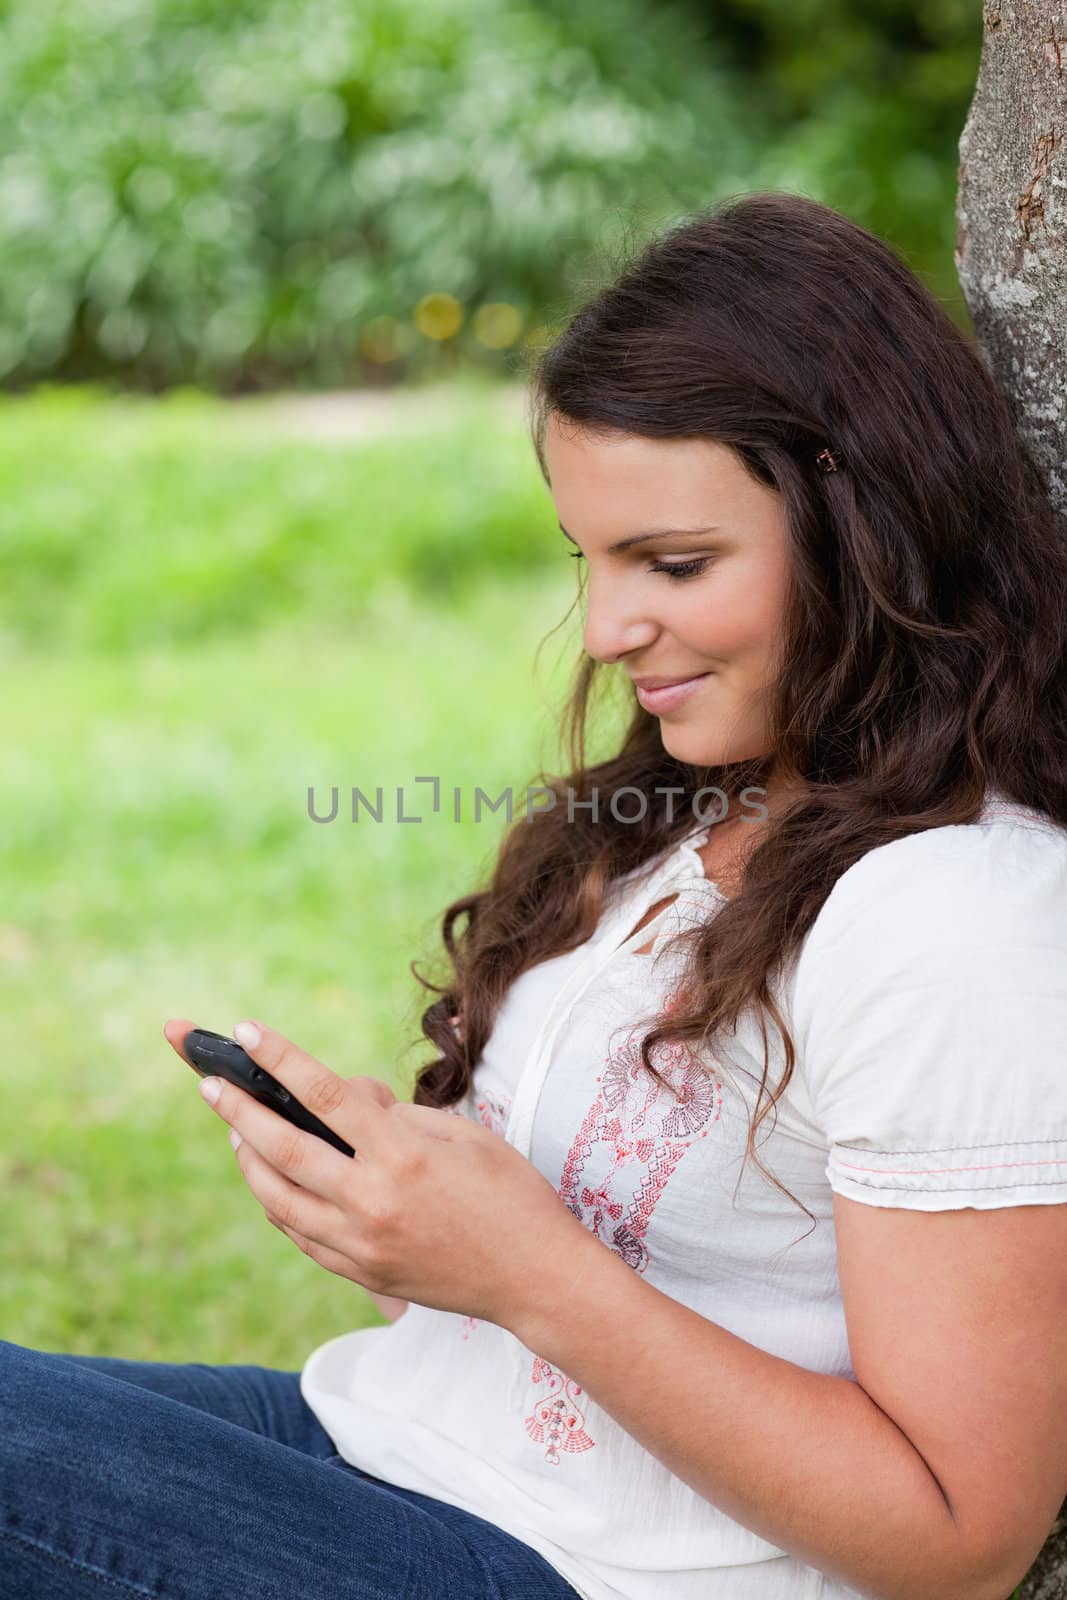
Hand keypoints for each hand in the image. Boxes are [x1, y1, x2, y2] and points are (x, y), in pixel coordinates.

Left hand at [163, 1016, 598, 1331]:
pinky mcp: (361, 1274)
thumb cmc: (510, 1193)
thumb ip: (399, 1117)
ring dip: (249, 1159)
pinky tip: (271, 1182)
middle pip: (284, 1148)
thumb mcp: (464, 1134)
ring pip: (279, 1198)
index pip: (325, 1095)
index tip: (249, 1032)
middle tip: (211, 1083)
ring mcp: (362, 1244)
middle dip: (239, 1109)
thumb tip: (351, 1102)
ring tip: (236, 1129)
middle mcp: (372, 1201)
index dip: (282, 1059)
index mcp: (402, 1156)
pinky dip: (278, 1203)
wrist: (535, 1278)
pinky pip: (301, 1235)